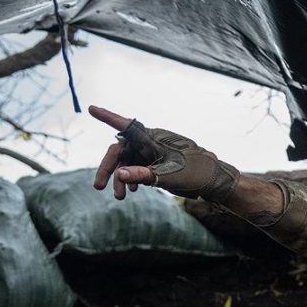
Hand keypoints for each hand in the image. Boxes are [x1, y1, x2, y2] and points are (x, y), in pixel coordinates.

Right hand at [89, 105, 239, 201]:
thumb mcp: (167, 176)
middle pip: (121, 150)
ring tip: (121, 197)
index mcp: (153, 138)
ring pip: (128, 161)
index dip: (107, 117)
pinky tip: (133, 191)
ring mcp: (154, 152)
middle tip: (98, 186)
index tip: (92, 108)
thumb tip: (119, 175)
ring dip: (122, 178)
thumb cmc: (194, 174)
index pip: (126, 126)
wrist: (214, 181)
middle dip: (109, 168)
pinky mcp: (158, 161)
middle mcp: (151, 142)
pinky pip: (138, 167)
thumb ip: (142, 175)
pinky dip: (133, 178)